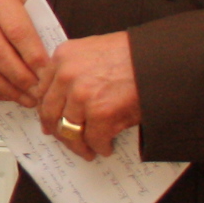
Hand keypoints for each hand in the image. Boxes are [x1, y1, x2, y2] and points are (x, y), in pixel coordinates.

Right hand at [0, 0, 47, 105]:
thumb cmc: (20, 15)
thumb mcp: (35, 15)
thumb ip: (43, 36)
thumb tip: (50, 70)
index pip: (16, 30)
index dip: (33, 56)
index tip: (48, 75)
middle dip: (19, 77)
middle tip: (37, 92)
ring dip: (5, 88)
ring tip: (25, 98)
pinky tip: (6, 95)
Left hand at [36, 33, 140, 160]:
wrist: (160, 58)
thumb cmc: (133, 54)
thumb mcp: (92, 51)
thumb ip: (73, 70)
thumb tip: (64, 101)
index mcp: (62, 57)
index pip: (43, 91)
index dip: (47, 111)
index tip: (51, 123)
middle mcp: (66, 75)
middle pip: (50, 113)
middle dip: (59, 132)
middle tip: (70, 141)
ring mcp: (82, 94)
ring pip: (69, 130)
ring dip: (79, 144)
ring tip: (88, 150)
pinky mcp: (101, 112)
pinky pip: (93, 139)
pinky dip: (100, 147)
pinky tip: (106, 147)